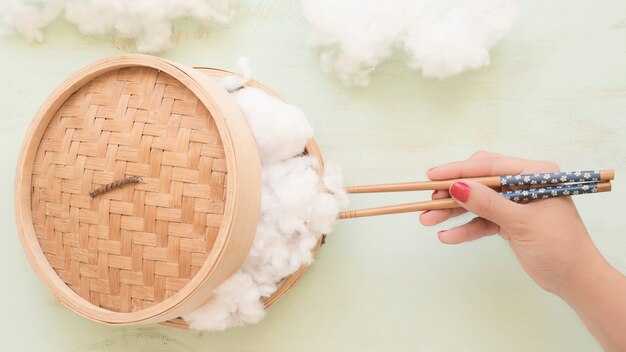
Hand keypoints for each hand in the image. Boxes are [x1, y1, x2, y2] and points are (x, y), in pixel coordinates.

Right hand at [420, 151, 603, 295]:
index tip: (433, 176)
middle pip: (480, 181)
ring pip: (476, 202)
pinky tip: (448, 236)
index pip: (490, 166)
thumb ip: (488, 203)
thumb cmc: (560, 247)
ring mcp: (515, 203)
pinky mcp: (508, 222)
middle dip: (453, 192)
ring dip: (453, 211)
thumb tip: (457, 187)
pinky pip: (481, 220)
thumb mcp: (521, 222)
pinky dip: (465, 228)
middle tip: (429, 200)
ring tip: (427, 220)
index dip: (459, 170)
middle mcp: (524, 184)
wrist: (576, 281)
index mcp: (535, 173)